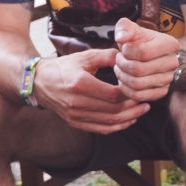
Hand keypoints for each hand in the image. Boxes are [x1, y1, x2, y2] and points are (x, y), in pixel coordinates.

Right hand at [35, 47, 150, 133]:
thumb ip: (108, 56)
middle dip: (133, 108)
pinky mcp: (74, 123)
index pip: (112, 94)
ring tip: (141, 111)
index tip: (140, 88)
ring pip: (108, 122)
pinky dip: (116, 127)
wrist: (39, 82)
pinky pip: (100, 129)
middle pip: (113, 110)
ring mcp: (74, 115)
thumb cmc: (64, 67)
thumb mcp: (85, 57)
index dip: (129, 94)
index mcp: (80, 83)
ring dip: (128, 118)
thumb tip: (129, 56)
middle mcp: (76, 102)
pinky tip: (128, 120)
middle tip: (146, 102)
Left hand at [112, 18, 179, 102]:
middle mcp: (173, 63)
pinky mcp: (161, 92)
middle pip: (139, 70)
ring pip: (137, 84)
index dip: (127, 51)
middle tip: (118, 59)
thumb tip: (121, 38)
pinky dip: (126, 89)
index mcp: (170, 44)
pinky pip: (139, 95)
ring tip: (119, 68)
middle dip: (122, 64)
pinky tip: (124, 80)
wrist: (152, 56)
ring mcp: (169, 79)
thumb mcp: (132, 29)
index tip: (123, 48)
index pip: (143, 52)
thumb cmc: (140, 41)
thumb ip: (124, 28)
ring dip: (122, 77)